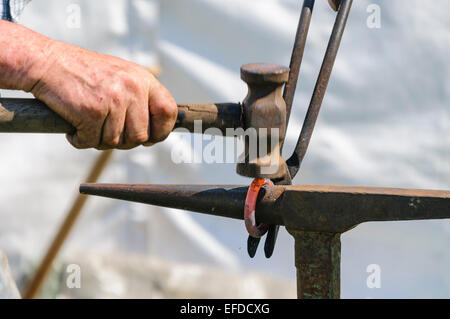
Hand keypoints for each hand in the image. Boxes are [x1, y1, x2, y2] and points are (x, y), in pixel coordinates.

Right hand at [30, 40, 176, 148]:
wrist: (49, 62)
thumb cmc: (85, 73)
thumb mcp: (122, 76)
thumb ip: (141, 99)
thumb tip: (157, 133)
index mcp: (143, 79)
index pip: (168, 112)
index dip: (162, 131)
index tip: (151, 138)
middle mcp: (132, 89)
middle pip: (141, 136)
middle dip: (125, 141)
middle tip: (107, 131)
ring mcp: (113, 100)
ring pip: (116, 142)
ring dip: (100, 140)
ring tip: (89, 124)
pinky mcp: (92, 112)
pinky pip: (92, 142)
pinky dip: (81, 140)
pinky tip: (75, 127)